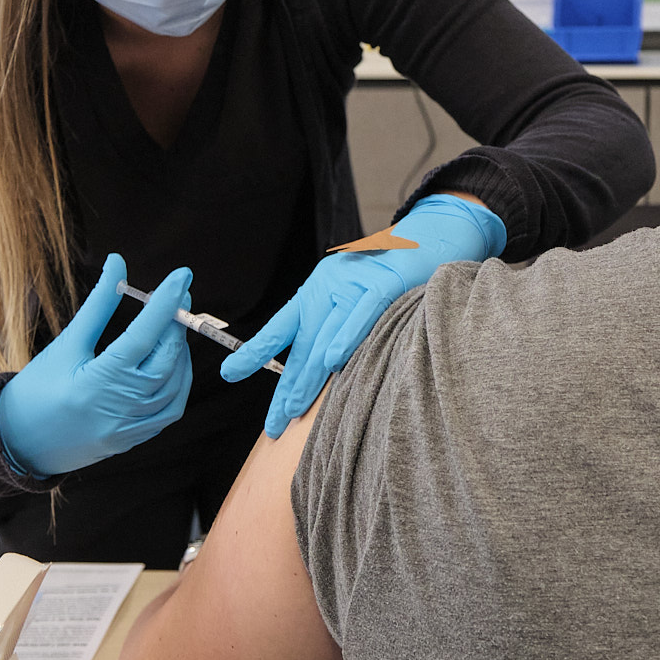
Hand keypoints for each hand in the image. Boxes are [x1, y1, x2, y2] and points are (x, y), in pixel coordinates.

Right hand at [0, 256, 193, 476]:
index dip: (166, 303)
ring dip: (180, 351)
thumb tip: (117, 262)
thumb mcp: (66, 344)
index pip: (143, 336)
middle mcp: (118, 408)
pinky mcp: (134, 439)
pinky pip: (170, 409)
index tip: (182, 275)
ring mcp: (129, 428)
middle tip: (178, 296)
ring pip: (174, 384)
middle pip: (165, 360)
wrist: (18, 444)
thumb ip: (98, 305)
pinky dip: (178, 381)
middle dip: (176, 323)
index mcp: (96, 382)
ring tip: (171, 325)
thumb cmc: (37, 389)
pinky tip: (172, 360)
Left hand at [221, 194, 505, 435]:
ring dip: (309, 376)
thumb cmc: (391, 275)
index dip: (253, 352)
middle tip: (273, 423)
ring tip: (294, 409)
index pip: (278, 328)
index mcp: (316, 292)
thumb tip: (320, 373)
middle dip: (286, 388)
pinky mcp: (384, 283)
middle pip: (301, 346)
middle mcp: (328, 287)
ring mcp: (355, 284)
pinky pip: (363, 315)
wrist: (430, 236)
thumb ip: (335, 329)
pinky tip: (332, 362)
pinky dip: (347, 338)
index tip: (228, 374)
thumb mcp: (353, 297)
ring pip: (326, 336)